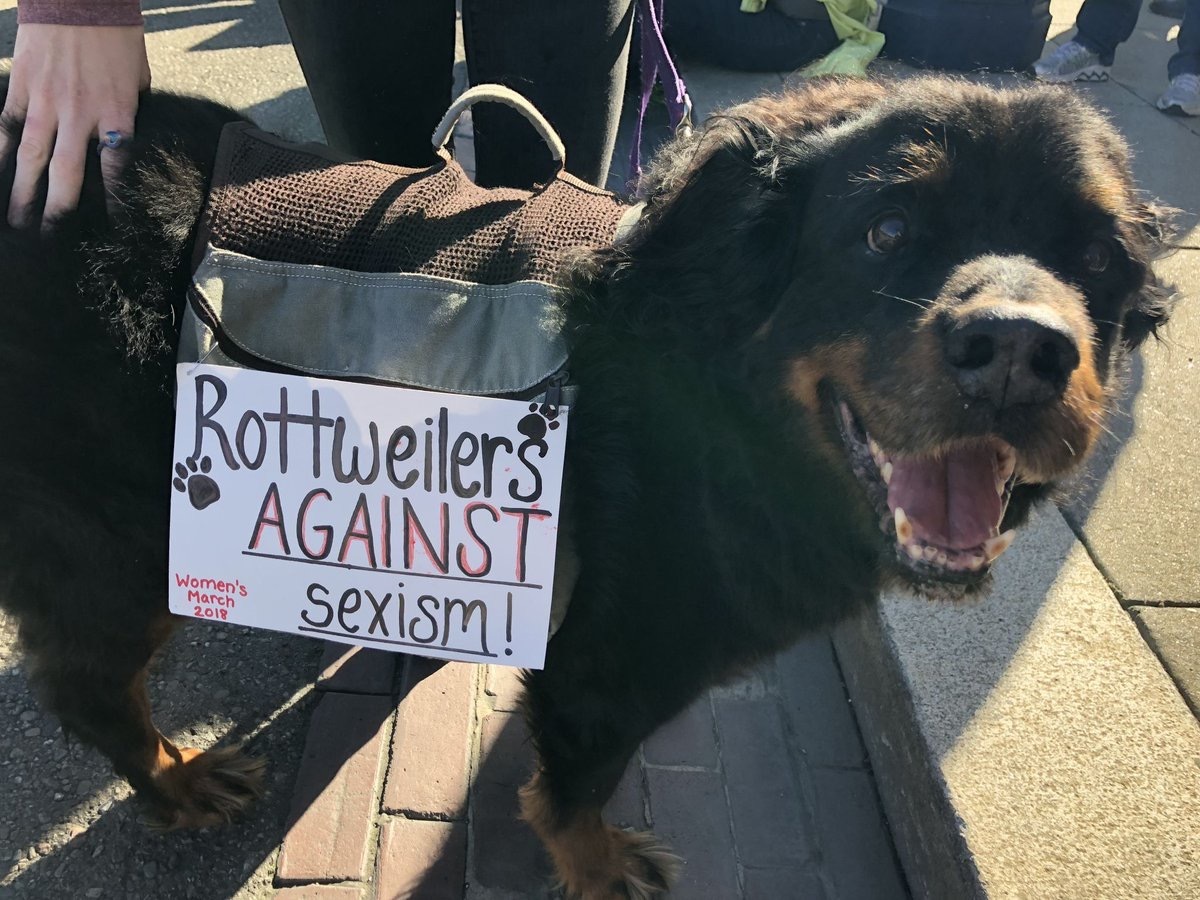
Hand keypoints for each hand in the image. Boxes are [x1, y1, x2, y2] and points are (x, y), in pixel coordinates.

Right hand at [0, 23, 150, 229]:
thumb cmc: (116, 35)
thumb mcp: (138, 78)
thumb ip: (132, 112)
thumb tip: (128, 140)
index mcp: (116, 114)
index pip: (116, 170)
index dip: (113, 203)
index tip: (109, 232)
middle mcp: (80, 114)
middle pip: (66, 175)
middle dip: (56, 212)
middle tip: (48, 241)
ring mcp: (46, 101)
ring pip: (31, 157)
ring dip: (21, 193)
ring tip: (15, 222)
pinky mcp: (22, 86)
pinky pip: (6, 126)